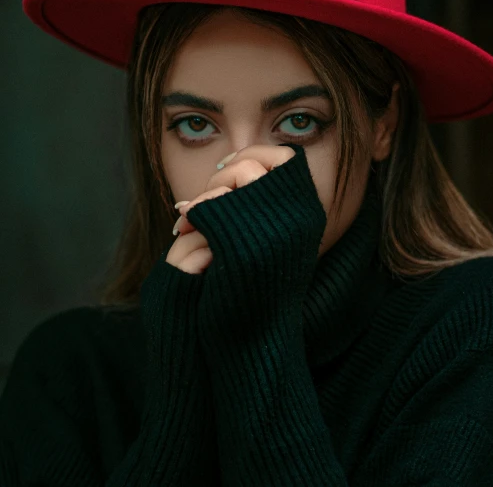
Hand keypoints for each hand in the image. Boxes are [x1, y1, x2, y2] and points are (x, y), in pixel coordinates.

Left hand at [180, 143, 326, 349]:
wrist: (251, 338)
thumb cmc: (255, 288)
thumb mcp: (270, 239)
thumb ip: (261, 203)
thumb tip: (233, 164)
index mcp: (306, 213)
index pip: (287, 157)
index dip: (254, 154)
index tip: (226, 169)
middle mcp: (299, 218)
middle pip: (256, 164)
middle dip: (222, 176)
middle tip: (201, 202)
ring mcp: (276, 231)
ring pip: (239, 176)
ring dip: (208, 192)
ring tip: (189, 217)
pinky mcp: (246, 248)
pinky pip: (218, 205)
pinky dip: (198, 210)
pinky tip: (185, 225)